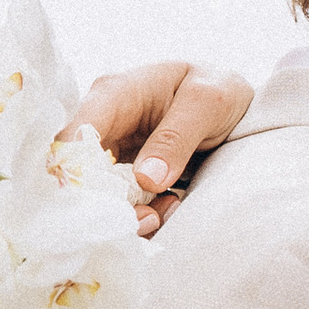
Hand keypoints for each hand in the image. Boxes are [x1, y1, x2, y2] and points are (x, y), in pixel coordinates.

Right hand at [63, 60, 254, 231]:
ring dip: (126, 214)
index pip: (74, 136)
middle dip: (106, 204)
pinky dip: (140, 214)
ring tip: (160, 215)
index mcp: (113, 94)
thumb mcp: (207, 102)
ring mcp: (111, 151)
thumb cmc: (216, 90)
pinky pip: (119, 203)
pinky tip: (168, 207)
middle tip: (146, 219)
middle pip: (79, 172)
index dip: (75, 173)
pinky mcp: (123, 174)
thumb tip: (145, 179)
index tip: (102, 205)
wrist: (234, 104)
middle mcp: (103, 123)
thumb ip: (176, 137)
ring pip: (96, 194)